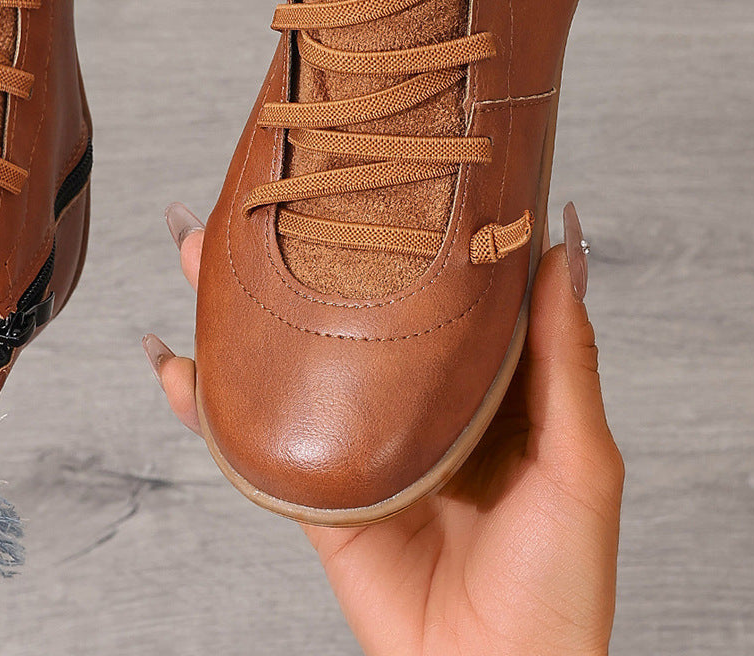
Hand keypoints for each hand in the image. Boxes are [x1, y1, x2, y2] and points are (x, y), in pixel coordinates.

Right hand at [145, 202, 622, 655]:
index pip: (427, 286)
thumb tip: (564, 250)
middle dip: (292, 255)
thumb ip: (565, 355)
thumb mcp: (581, 460)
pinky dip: (203, 402)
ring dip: (234, 308)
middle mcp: (411, 399)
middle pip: (339, 310)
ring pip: (285, 357)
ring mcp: (357, 441)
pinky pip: (251, 437)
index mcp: (478, 382)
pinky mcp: (316, 490)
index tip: (356, 171)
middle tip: (251, 197)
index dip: (389, 232)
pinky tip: (173, 361)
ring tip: (194, 251)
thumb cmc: (560, 583)